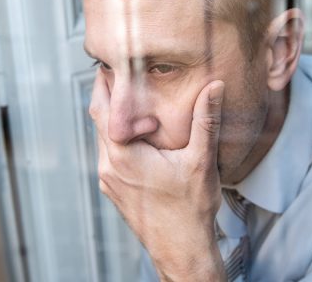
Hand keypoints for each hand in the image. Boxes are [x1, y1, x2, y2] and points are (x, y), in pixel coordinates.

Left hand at [89, 71, 226, 280]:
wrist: (182, 249)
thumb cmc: (190, 210)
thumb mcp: (201, 161)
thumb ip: (205, 121)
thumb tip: (213, 87)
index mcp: (124, 156)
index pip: (104, 108)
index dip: (105, 82)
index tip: (110, 62)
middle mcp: (108, 167)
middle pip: (98, 120)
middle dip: (106, 94)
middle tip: (115, 71)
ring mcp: (109, 180)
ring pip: (101, 137)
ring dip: (111, 117)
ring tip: (126, 97)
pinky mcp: (114, 189)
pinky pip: (107, 154)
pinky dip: (116, 136)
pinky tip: (134, 132)